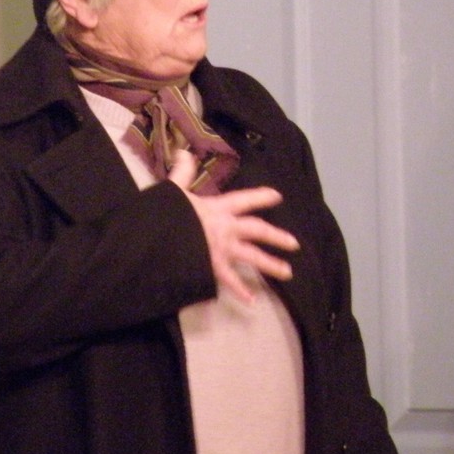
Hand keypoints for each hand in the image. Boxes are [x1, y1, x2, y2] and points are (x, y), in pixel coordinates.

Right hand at [168, 150, 298, 302]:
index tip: (277, 196)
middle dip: (276, 236)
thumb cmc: (167, 214)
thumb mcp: (174, 191)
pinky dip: (240, 291)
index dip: (260, 197)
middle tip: (295, 244)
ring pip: (252, 257)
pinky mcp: (214, 267)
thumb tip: (183, 152)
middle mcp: (225, 228)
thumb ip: (183, 173)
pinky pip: (230, 280)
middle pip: (257, 230)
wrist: (159, 240)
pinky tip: (252, 301)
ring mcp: (222, 249)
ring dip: (271, 264)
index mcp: (217, 208)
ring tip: (288, 272)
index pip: (243, 200)